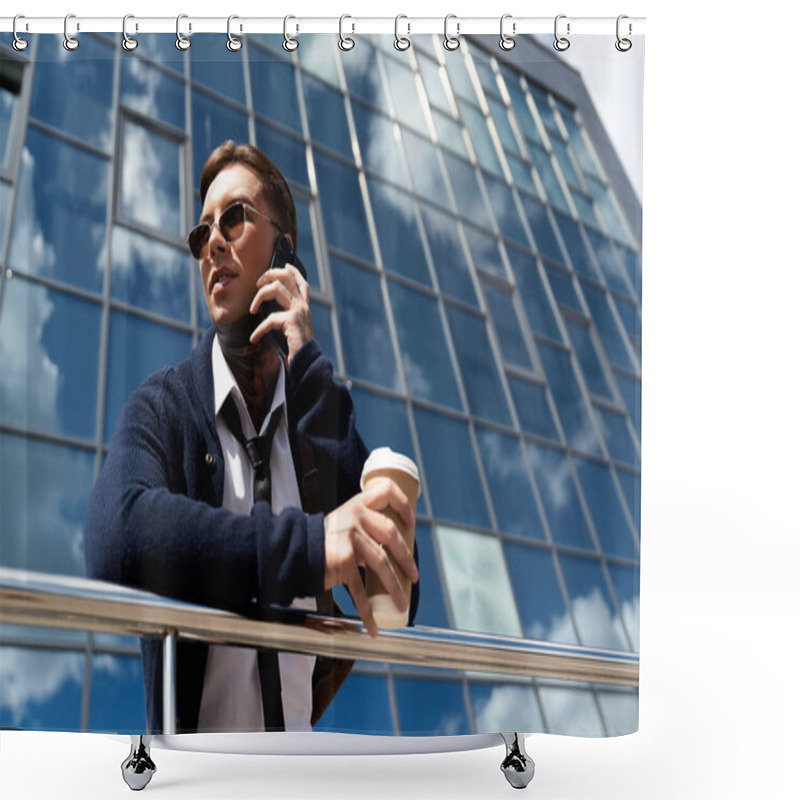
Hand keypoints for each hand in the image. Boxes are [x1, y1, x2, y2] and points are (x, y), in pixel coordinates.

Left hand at [249, 263, 313, 363]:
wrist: (307, 363)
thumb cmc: (296, 347)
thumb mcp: (292, 327)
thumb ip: (286, 314)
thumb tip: (268, 306)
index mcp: (304, 306)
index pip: (300, 280)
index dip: (291, 270)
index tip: (282, 265)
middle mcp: (303, 305)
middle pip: (286, 276)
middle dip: (268, 275)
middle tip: (257, 285)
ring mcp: (298, 312)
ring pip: (276, 287)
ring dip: (259, 297)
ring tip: (251, 310)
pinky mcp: (291, 322)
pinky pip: (269, 319)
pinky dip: (258, 330)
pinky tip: (254, 339)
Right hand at [323, 478, 418, 637]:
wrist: (293, 552)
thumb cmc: (320, 541)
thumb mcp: (342, 523)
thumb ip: (363, 528)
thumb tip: (392, 546)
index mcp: (357, 505)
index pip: (386, 491)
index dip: (403, 503)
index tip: (411, 520)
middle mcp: (355, 517)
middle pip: (392, 534)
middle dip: (407, 558)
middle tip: (414, 575)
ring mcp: (349, 539)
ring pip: (381, 564)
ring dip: (395, 588)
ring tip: (403, 603)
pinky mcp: (342, 562)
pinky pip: (360, 590)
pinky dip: (368, 611)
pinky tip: (374, 626)